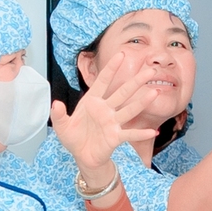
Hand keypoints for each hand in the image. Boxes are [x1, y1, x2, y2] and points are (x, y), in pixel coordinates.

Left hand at [50, 50, 159, 175]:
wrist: (82, 156)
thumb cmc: (74, 138)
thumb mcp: (61, 126)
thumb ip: (58, 114)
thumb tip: (57, 104)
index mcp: (92, 102)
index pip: (103, 81)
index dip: (111, 68)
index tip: (121, 55)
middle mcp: (105, 109)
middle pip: (123, 92)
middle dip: (136, 81)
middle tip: (150, 71)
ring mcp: (112, 122)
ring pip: (129, 110)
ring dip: (142, 102)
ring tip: (154, 93)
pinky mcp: (115, 137)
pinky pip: (129, 134)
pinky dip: (140, 133)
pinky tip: (152, 132)